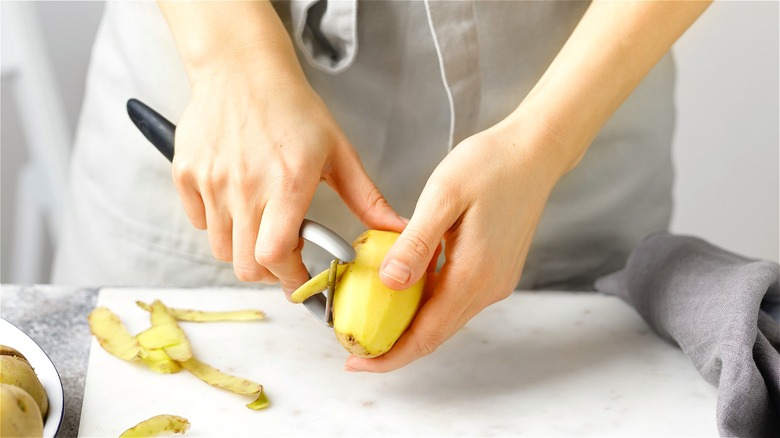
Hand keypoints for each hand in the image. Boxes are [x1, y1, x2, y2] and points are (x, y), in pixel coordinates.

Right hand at [172, 50, 404, 291]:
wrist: (242, 69)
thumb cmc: (293, 107)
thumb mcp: (339, 152)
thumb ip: (367, 199)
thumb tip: (397, 230)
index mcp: (287, 183)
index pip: (276, 257)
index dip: (290, 279)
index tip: (301, 281)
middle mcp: (245, 186)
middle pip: (245, 265)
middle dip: (269, 271)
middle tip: (284, 255)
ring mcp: (211, 181)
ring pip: (220, 249)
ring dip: (243, 248)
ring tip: (261, 223)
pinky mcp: (186, 174)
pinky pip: (198, 222)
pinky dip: (217, 224)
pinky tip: (237, 202)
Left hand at [343, 115, 571, 371]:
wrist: (535, 151)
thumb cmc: (490, 165)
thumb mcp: (443, 196)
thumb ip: (416, 243)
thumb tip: (389, 284)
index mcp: (474, 274)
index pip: (426, 334)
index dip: (389, 355)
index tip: (356, 363)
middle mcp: (489, 287)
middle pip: (436, 335)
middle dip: (394, 349)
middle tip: (355, 347)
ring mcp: (496, 281)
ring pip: (446, 319)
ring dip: (410, 328)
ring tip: (372, 321)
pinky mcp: (496, 270)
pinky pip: (456, 299)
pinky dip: (428, 305)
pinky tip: (404, 291)